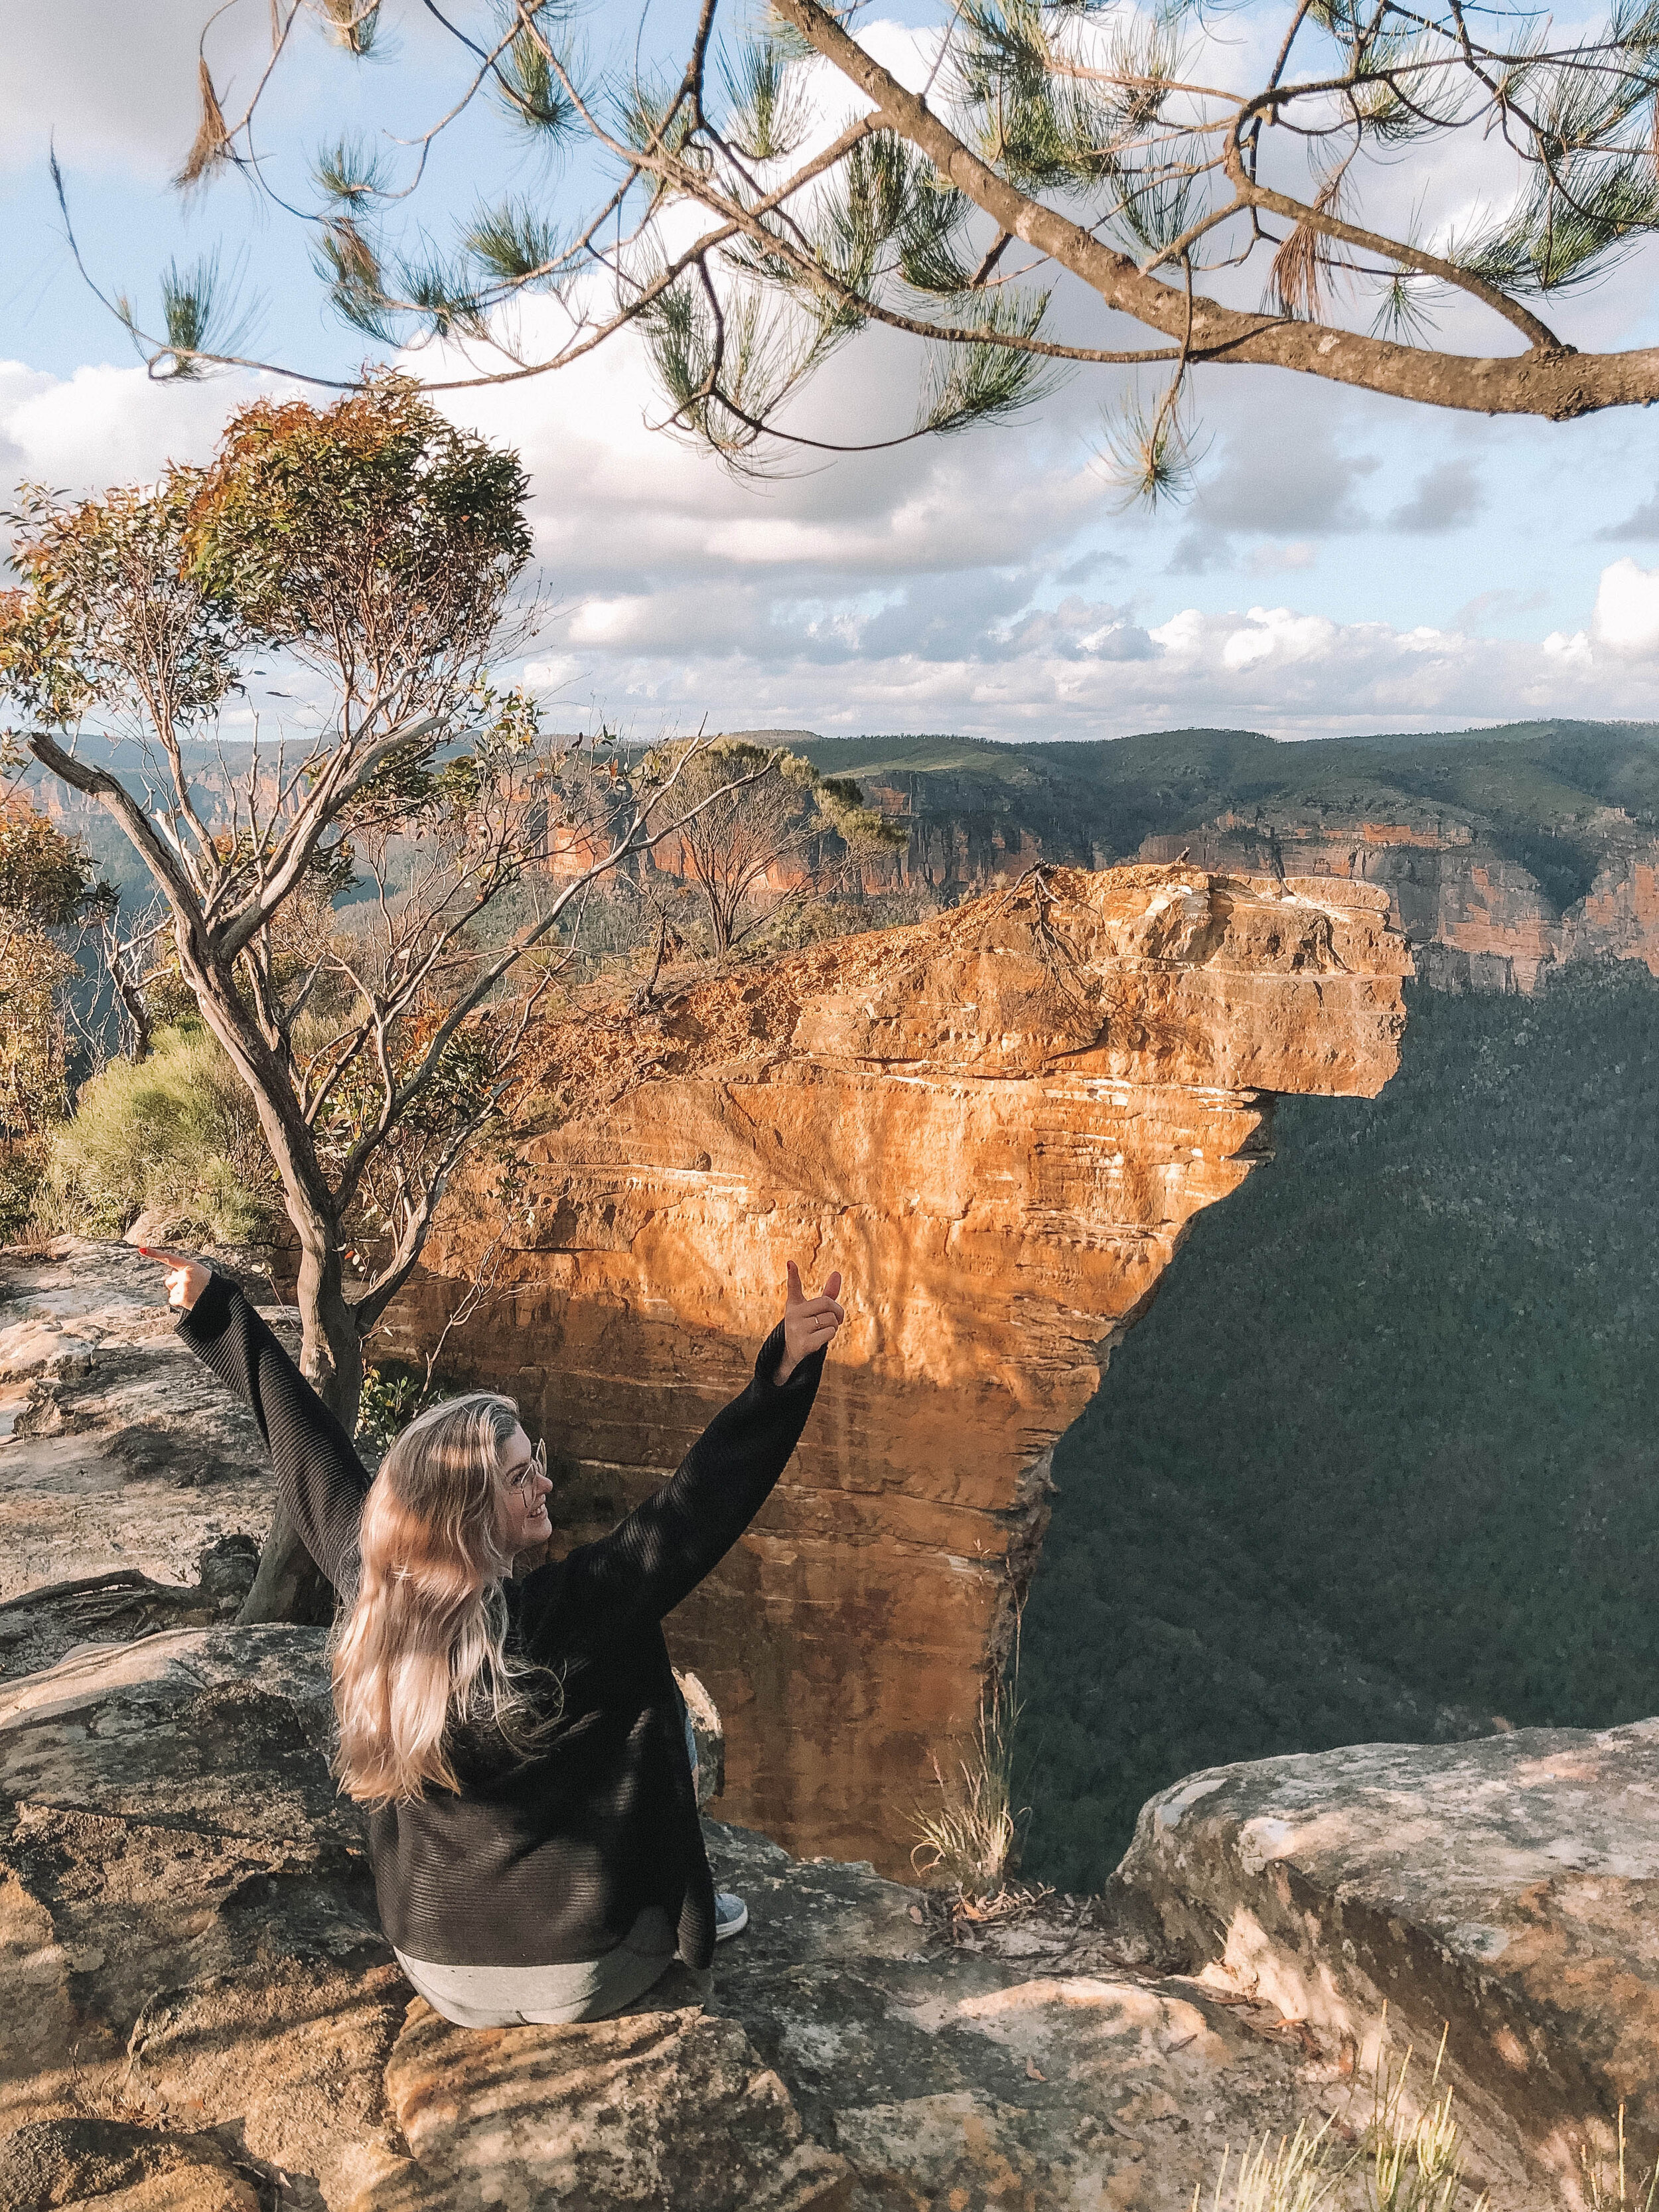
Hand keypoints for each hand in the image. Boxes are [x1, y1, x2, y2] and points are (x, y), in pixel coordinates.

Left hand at [140, 1246, 211, 1312]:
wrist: (221, 1298)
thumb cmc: (209, 1284)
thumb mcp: (199, 1272)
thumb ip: (184, 1271)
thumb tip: (171, 1274)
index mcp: (190, 1265)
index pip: (169, 1258)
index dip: (154, 1253)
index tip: (141, 1249)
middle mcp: (185, 1275)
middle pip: (170, 1280)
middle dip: (176, 1285)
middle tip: (191, 1287)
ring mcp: (184, 1286)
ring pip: (172, 1291)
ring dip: (180, 1294)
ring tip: (194, 1294)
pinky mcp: (183, 1298)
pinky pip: (172, 1300)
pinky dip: (179, 1302)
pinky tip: (190, 1300)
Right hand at [776, 1260, 843, 1384]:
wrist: (794, 1353)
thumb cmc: (807, 1327)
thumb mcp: (814, 1310)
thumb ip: (827, 1294)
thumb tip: (836, 1273)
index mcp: (795, 1304)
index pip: (793, 1287)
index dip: (793, 1274)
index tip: (791, 1262)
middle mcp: (793, 1315)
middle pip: (827, 1303)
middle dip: (838, 1311)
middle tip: (837, 1318)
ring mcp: (797, 1329)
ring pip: (831, 1319)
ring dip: (834, 1326)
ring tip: (824, 1330)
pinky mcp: (804, 1343)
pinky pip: (829, 1332)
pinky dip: (831, 1335)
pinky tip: (821, 1339)